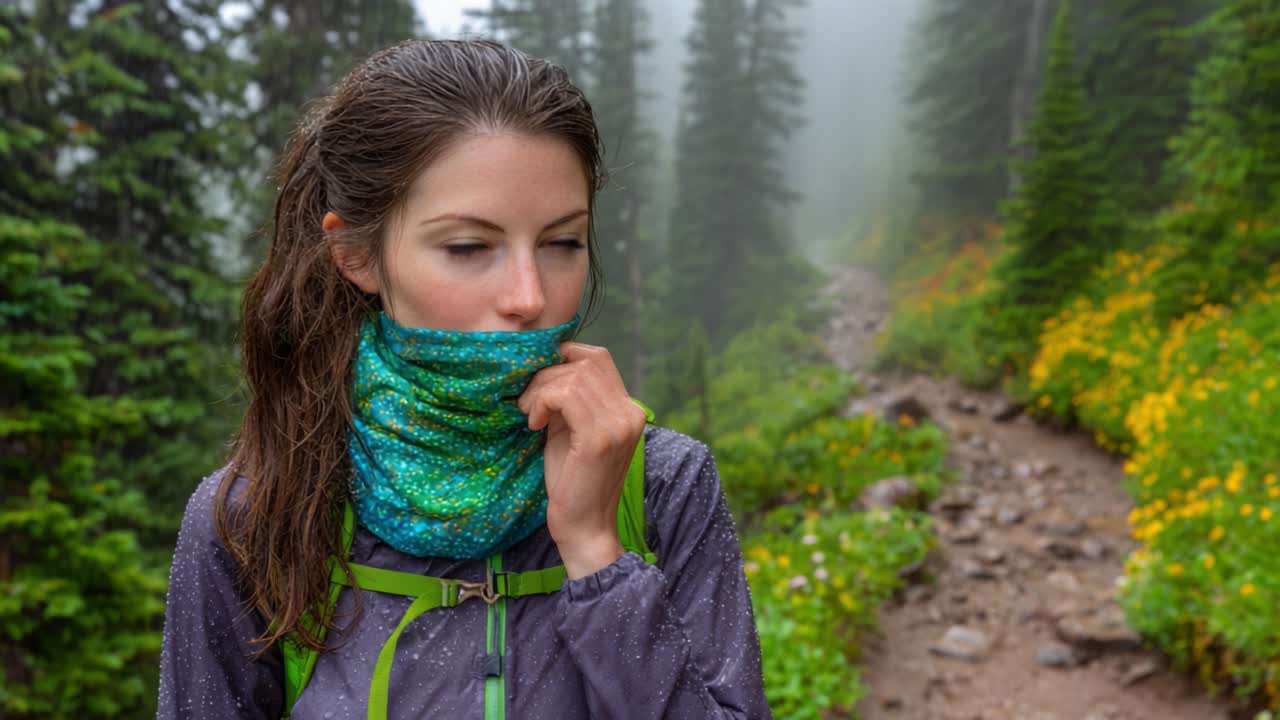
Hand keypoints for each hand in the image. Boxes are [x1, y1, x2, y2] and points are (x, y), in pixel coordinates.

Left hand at [518, 342, 646, 578]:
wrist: (584, 529)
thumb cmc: (572, 482)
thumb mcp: (570, 430)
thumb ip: (568, 400)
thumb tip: (543, 365)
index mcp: (628, 409)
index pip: (597, 357)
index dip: (562, 358)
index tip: (539, 384)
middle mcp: (630, 411)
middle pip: (583, 362)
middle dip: (545, 376)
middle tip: (528, 404)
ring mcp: (619, 423)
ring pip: (572, 376)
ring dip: (540, 390)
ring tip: (530, 416)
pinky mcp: (600, 437)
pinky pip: (565, 394)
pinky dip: (542, 402)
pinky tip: (534, 424)